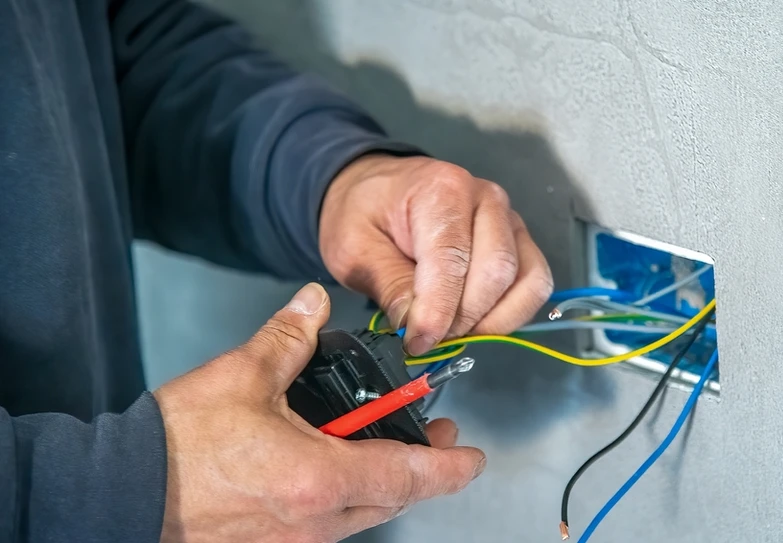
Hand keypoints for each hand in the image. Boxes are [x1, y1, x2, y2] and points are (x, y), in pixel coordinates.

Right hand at [155, 284, 484, 542]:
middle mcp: (315, 521)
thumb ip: (289, 338)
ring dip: (384, 483)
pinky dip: (346, 497)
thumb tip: (312, 304)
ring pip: (362, 515)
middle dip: (422, 470)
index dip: (450, 467)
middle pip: (392, 499)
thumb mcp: (241, 377)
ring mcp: (293, 541)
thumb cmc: (178, 445)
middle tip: (434, 439)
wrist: (119, 493)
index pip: (409, 476)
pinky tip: (332, 468)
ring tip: (385, 448)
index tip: (472, 456)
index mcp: (319, 478)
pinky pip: (328, 525)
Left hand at [320, 154, 553, 355]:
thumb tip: (415, 328)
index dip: (438, 311)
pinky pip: (534, 284)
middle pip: (497, 273)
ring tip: (453, 329)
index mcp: (442, 190)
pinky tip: (476, 321)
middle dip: (464, 318)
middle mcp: (487, 199)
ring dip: (493, 320)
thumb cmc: (365, 212)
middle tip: (430, 337)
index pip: (453, 261)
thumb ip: (388, 284)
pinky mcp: (520, 241)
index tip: (418, 342)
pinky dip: (510, 313)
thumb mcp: (354, 248)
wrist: (379, 188)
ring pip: (527, 282)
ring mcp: (510, 219)